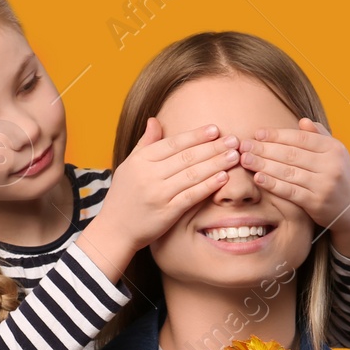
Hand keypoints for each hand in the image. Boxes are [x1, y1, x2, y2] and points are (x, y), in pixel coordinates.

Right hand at [77, 119, 237, 282]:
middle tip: (234, 140)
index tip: (215, 129)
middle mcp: (149, 175)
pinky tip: (223, 178)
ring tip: (234, 156)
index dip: (196, 136)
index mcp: (140, 161)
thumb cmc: (124, 196)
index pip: (173, 144)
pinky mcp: (166, 213)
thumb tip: (155, 120)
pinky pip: (191, 196)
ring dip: (216, 164)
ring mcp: (158, 194)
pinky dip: (208, 186)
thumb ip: (145, 144)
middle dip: (213, 147)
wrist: (115, 229)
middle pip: (186, 157)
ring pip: (192, 174)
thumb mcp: (129, 166)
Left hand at [240, 120, 349, 263]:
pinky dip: (272, 184)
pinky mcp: (317, 202)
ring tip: (246, 160)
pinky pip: (290, 191)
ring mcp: (324, 184)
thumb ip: (319, 136)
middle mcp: (331, 165)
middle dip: (264, 149)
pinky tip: (258, 177)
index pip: (301, 138)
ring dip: (264, 165)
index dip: (277, 135)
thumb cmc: (337, 177)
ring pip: (288, 172)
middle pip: (291, 154)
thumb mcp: (335, 154)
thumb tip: (302, 120)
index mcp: (334, 148)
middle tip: (244, 146)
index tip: (258, 133)